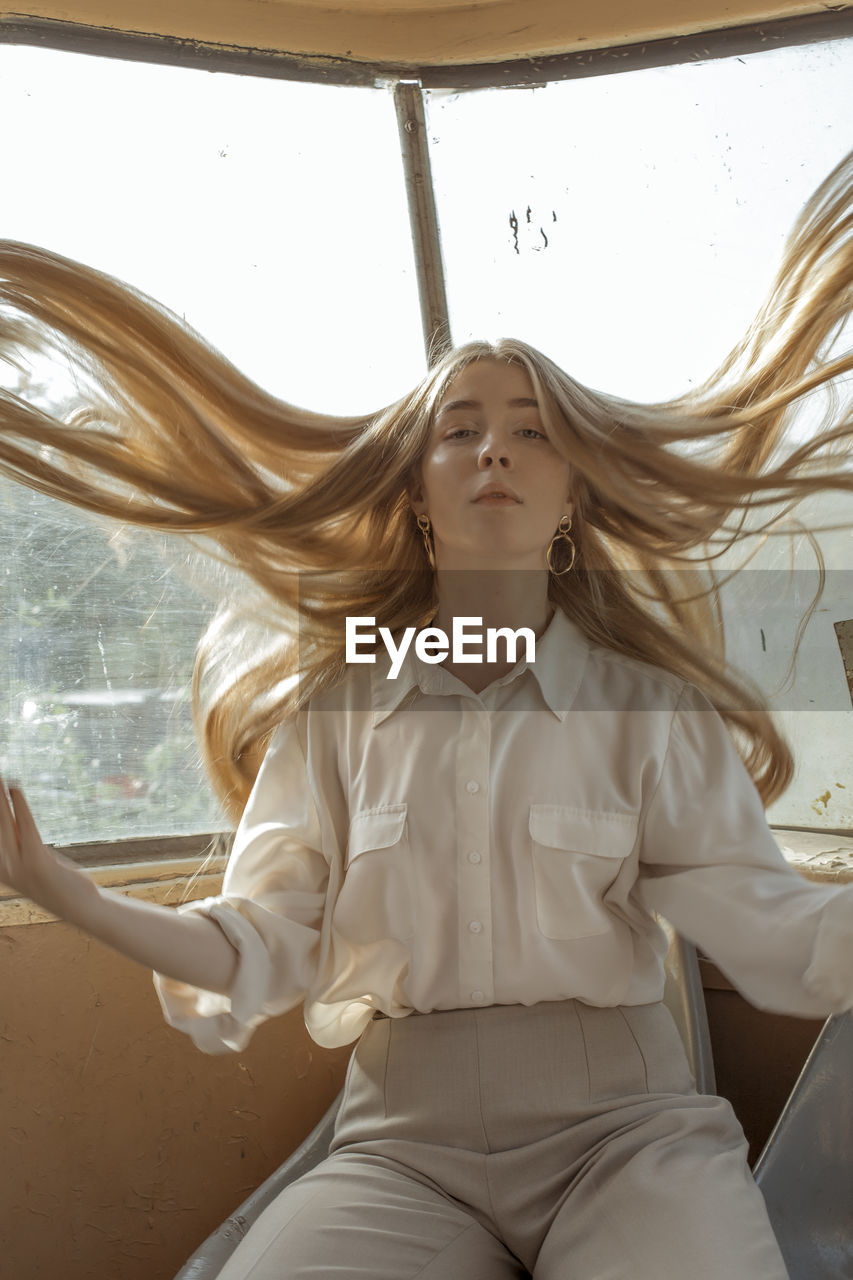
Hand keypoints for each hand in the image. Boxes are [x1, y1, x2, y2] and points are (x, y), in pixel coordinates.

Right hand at [0, 776, 97, 920]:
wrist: (81, 908)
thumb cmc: (60, 887)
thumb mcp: (33, 867)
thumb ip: (20, 849)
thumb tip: (14, 825)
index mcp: (1, 871)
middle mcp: (4, 869)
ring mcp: (18, 867)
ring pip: (4, 823)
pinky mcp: (36, 861)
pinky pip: (25, 825)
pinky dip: (20, 805)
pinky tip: (15, 789)